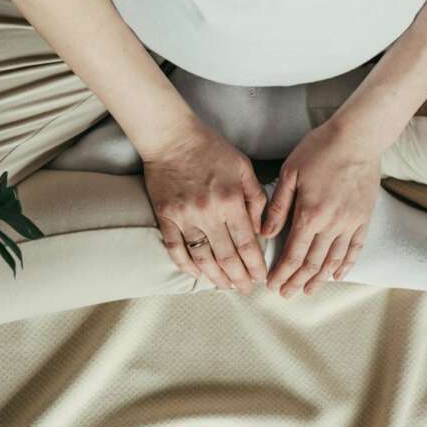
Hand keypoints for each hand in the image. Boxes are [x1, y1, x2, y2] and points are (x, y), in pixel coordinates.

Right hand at [142, 118, 268, 294]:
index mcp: (230, 201)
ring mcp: (184, 217)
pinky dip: (186, 265)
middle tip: (246, 290)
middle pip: (226, 256)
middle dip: (239, 277)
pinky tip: (197, 274)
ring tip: (225, 287)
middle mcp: (207, 213)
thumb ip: (256, 198)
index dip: (255, 265)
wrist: (172, 137)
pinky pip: (175, 248)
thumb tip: (261, 229)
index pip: (247, 243)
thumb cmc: (211, 149)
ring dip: (215, 276)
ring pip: (202, 257)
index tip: (261, 278)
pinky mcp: (165, 217)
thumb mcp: (243, 168)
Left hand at [262, 119, 381, 296]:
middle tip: (286, 294)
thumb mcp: (290, 173)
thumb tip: (265, 233)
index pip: (293, 254)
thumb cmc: (319, 150)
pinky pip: (355, 248)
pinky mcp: (364, 218)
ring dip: (319, 279)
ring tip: (308, 290)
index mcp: (309, 215)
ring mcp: (350, 223)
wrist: (357, 138)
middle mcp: (331, 225)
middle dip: (296, 281)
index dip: (282, 273)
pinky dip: (346, 265)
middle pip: (312, 263)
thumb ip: (278, 206)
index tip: (272, 285)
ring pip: (333, 260)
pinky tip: (337, 275)